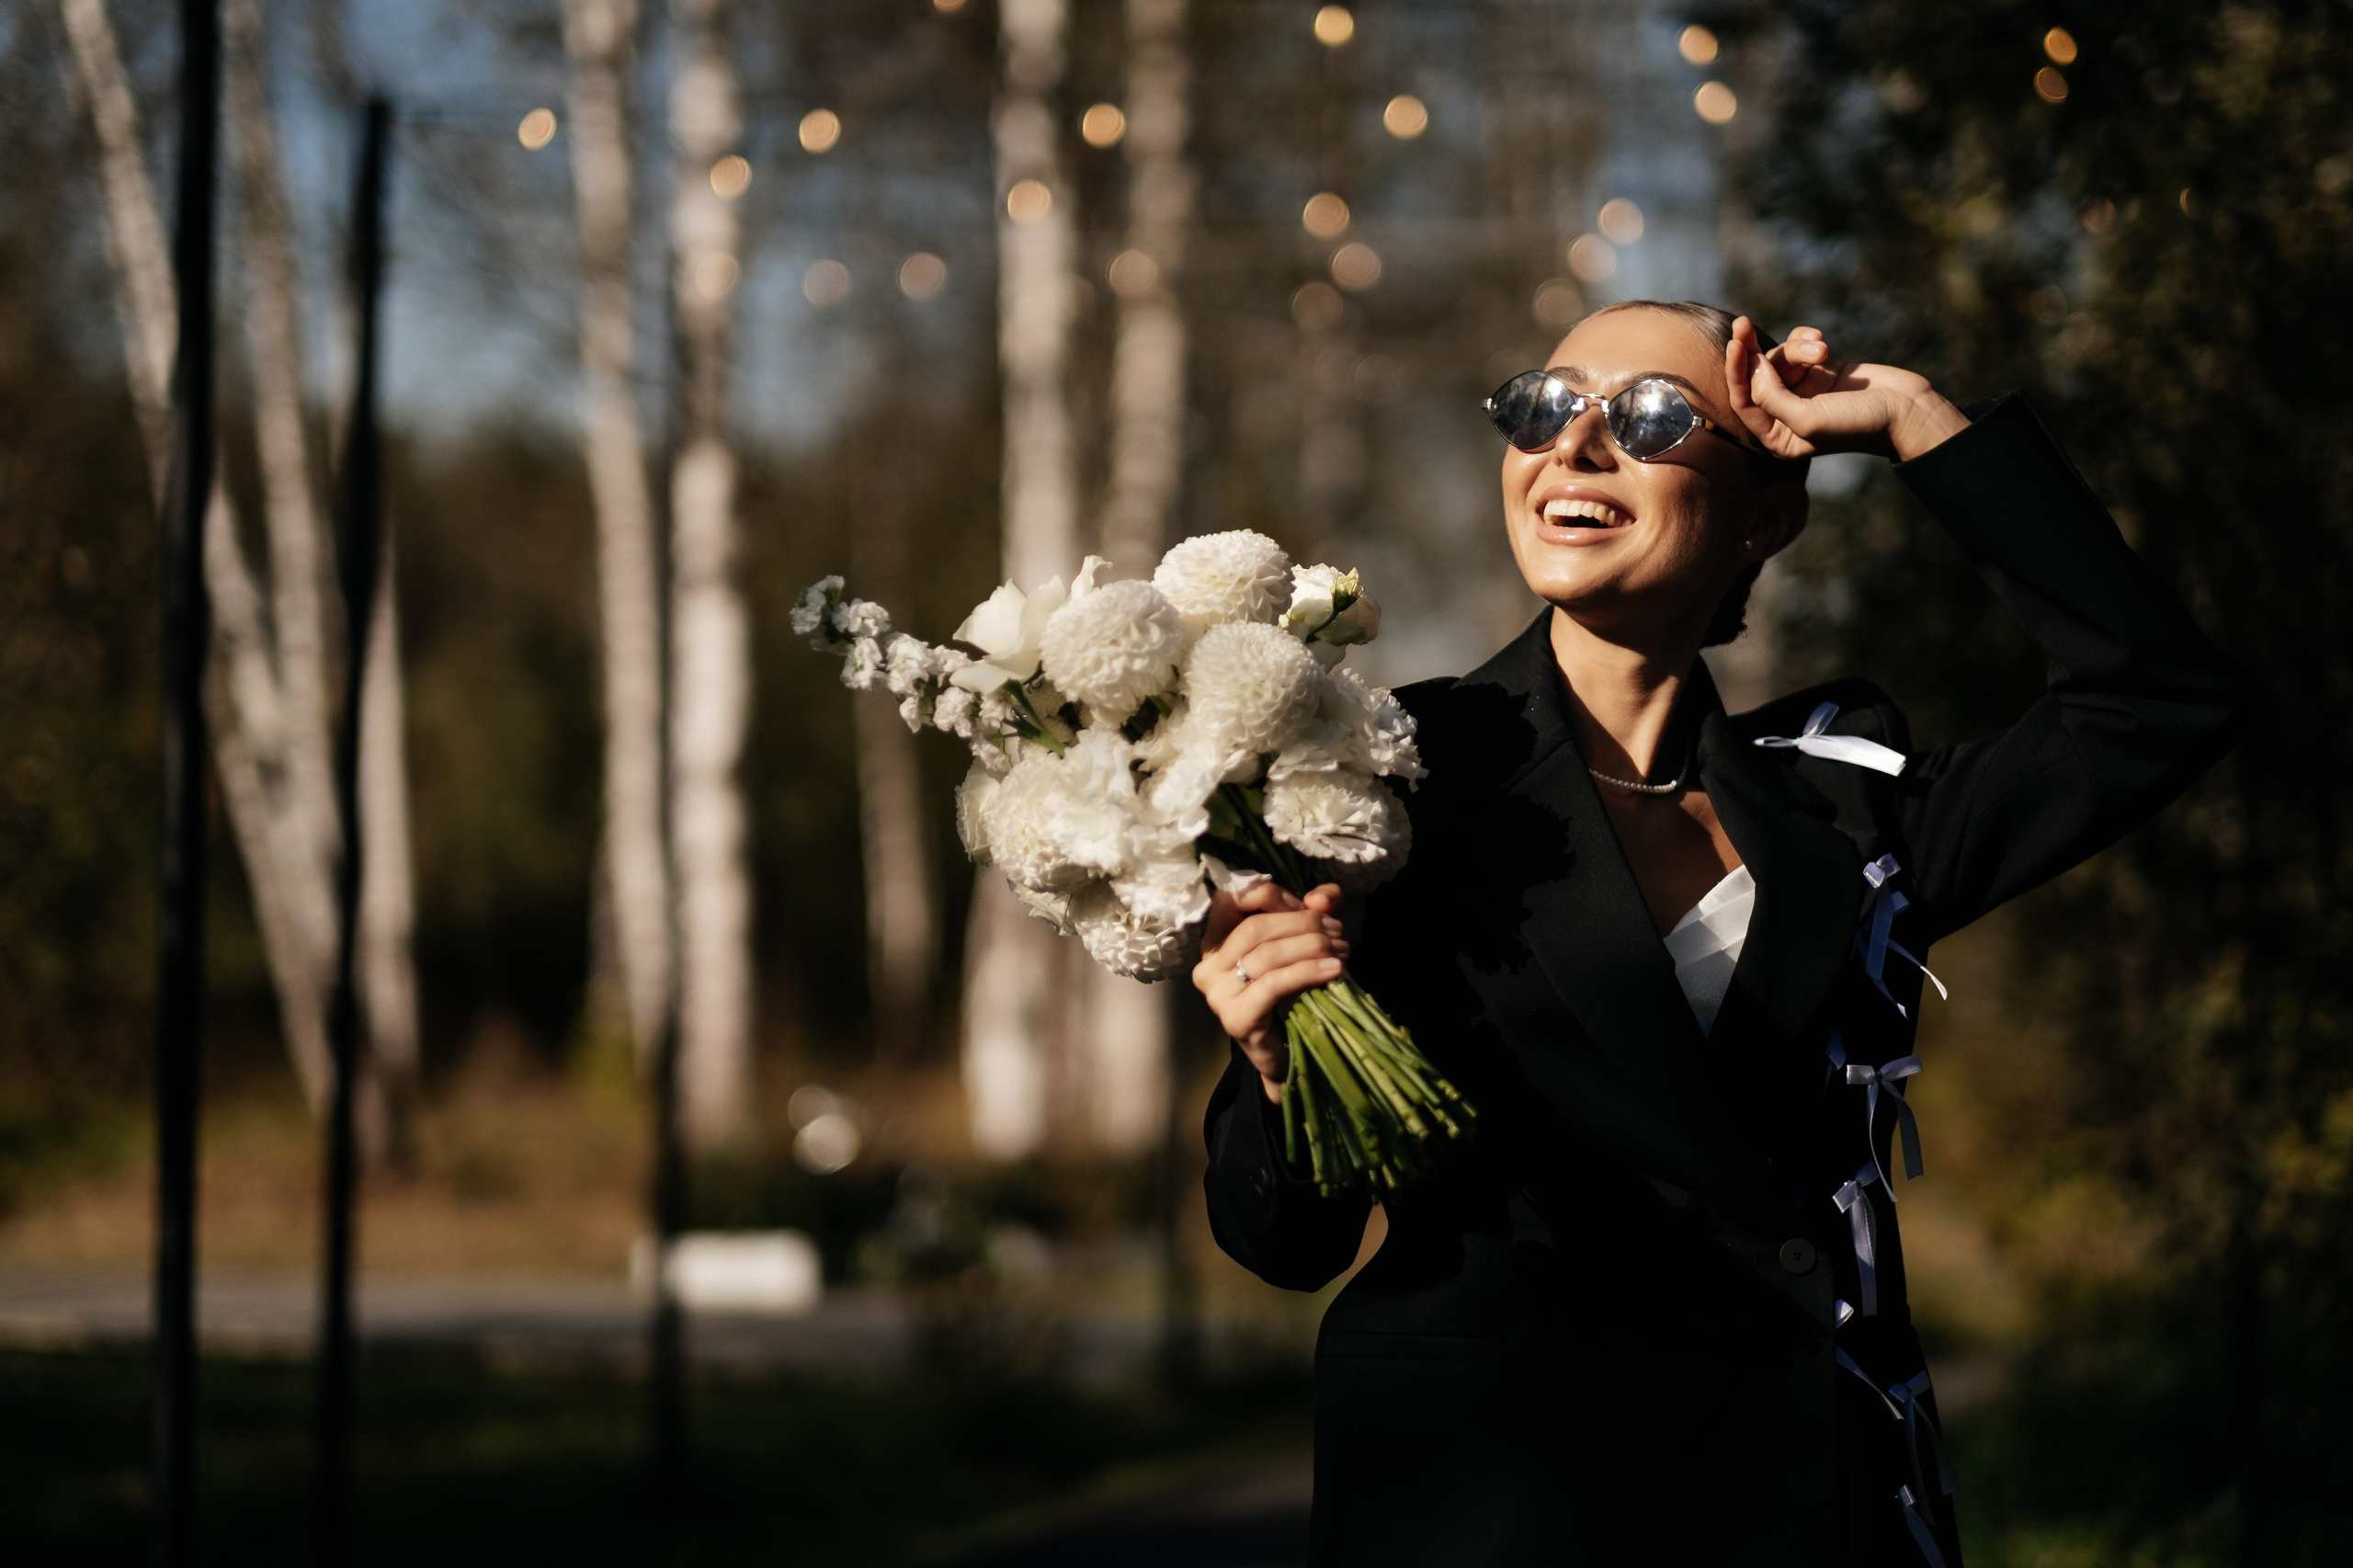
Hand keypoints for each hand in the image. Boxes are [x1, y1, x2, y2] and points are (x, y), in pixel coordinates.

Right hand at [1192, 880, 1347, 1103]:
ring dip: (1311, 947)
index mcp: (1215, 942)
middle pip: (1254, 927)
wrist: (1287, 1052)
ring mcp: (1217, 994)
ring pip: (1266, 955)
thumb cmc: (1291, 993)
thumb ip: (1313, 911)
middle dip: (1302, 924)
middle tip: (1337, 932)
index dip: (1272, 896)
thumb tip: (1321, 897)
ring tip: (1341, 951)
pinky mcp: (1235, 1018)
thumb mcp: (1303, 942)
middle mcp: (1207, 965)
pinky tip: (1333, 970)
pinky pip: (1272, 984)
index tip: (1309, 907)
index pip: (1231, 899)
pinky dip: (1306, 972)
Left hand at [1724, 317, 1969, 462]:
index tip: (1736, 343)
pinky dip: (1807, 341)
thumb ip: (1771, 398)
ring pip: (1780, 358)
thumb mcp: (1808, 419)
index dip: (1736, 372)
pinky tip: (1824, 343)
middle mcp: (1785, 415)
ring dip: (1799, 349)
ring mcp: (1803, 391)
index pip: (1743, 401)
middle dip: (1754, 352)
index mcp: (1777, 437)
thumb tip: (1751, 369)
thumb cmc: (1857, 423)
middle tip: (1743, 323)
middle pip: (1756, 376)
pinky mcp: (1821, 370)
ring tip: (1824, 351)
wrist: (1907, 409)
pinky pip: (1799, 347)